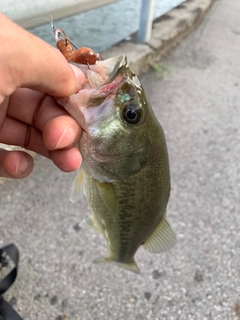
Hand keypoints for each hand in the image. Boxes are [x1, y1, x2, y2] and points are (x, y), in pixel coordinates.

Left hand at [0, 13, 85, 178]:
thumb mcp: (11, 55)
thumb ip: (53, 66)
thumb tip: (80, 79)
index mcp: (9, 56)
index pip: (52, 79)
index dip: (73, 99)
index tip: (88, 117)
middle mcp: (0, 84)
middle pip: (44, 110)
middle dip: (65, 129)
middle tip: (69, 142)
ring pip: (29, 135)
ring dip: (53, 151)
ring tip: (67, 161)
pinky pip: (3, 156)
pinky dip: (16, 165)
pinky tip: (21, 165)